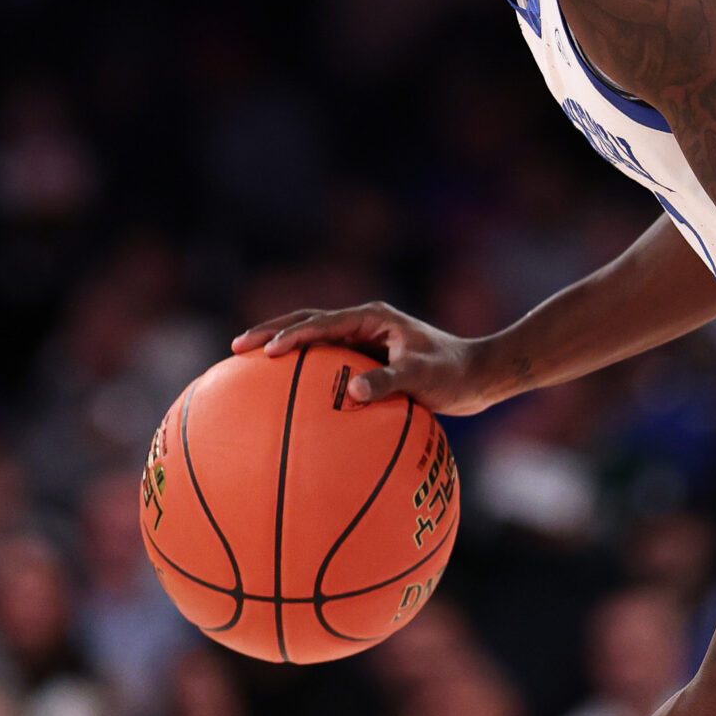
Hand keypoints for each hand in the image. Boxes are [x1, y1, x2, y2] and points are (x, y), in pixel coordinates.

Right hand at [232, 301, 509, 414]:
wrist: (478, 376)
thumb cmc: (453, 374)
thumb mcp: (422, 377)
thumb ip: (388, 382)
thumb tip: (351, 394)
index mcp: (372, 318)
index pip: (322, 323)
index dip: (292, 335)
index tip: (267, 352)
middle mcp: (363, 324)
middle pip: (307, 322)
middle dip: (271, 332)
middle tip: (237, 348)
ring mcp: (363, 340)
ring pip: (313, 338)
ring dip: (283, 346)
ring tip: (247, 364)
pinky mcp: (366, 359)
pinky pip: (327, 362)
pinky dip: (304, 371)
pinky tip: (286, 397)